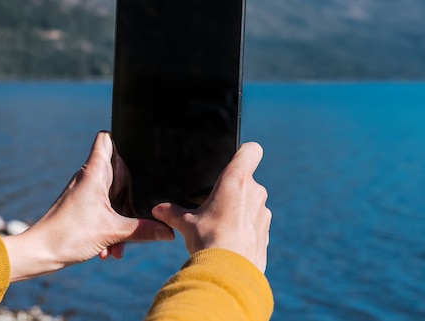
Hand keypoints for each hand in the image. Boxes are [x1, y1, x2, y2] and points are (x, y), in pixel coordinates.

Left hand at [3, 131, 173, 281]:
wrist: (38, 253)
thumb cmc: (67, 235)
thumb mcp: (112, 232)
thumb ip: (143, 230)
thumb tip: (169, 233)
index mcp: (95, 172)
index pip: (106, 138)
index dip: (122, 137)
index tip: (140, 147)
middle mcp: (89, 177)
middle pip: (120, 172)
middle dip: (130, 196)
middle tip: (138, 212)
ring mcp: (85, 192)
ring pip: (113, 197)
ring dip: (120, 218)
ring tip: (119, 243)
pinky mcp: (82, 206)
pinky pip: (105, 210)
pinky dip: (110, 226)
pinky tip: (110, 249)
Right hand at [152, 142, 270, 272]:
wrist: (229, 273)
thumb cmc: (209, 241)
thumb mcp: (186, 224)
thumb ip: (173, 212)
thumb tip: (158, 210)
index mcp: (236, 180)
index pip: (251, 150)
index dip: (244, 152)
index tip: (234, 159)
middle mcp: (255, 192)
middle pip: (248, 180)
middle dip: (233, 190)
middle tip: (215, 204)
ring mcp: (263, 213)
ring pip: (253, 203)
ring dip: (241, 209)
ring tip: (221, 225)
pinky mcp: (266, 232)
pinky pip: (256, 223)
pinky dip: (246, 228)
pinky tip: (231, 241)